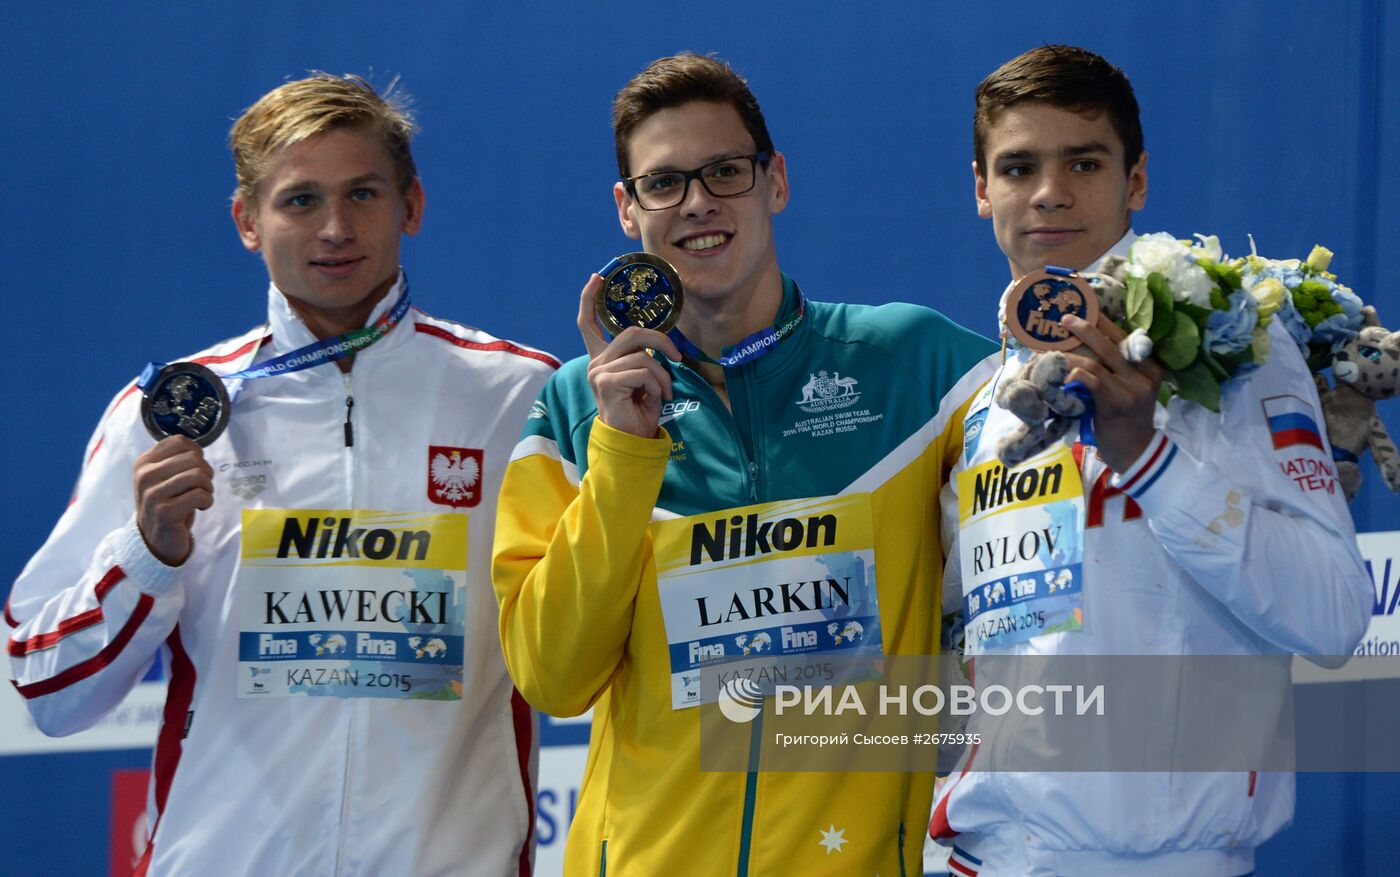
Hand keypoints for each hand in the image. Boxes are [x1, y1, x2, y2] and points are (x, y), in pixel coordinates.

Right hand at [133, 435, 213, 565]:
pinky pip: (200, 495)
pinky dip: (208, 501)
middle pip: (193, 458)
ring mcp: (153, 494)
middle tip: (201, 486)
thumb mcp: (163, 477)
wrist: (155, 539)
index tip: (194, 469)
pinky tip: (201, 507)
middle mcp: (145, 476)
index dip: (196, 453)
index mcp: (144, 462)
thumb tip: (197, 448)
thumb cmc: (167, 503)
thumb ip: (175, 459)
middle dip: (206, 472)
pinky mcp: (166, 512)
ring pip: (198, 475)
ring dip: (208, 487)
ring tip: (201, 496)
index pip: (179, 441)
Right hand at [577, 273, 681, 437]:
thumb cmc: (639, 411)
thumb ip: (644, 357)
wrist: (631, 441)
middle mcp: (596, 363)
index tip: (597, 278)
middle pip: (631, 332)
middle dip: (660, 340)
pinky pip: (643, 370)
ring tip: (665, 392)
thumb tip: (660, 345)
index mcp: (603, 359)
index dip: (590, 298)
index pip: (589, 324)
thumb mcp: (645, 379)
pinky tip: (657, 398)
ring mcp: (599, 372)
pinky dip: (658, 384)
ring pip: (642, 355)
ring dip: (662, 373)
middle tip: (676, 356)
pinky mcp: (606, 383)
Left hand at [1061, 313, 1164, 473]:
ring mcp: (1132, 389)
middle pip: (1112, 343)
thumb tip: (1086, 348)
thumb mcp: (1129, 389)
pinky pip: (1094, 382)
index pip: (1125, 337)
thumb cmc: (1127, 419)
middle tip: (1065, 318)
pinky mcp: (1117, 403)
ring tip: (1054, 351)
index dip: (1104, 322)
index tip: (1086, 308)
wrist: (1136, 451)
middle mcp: (1144, 374)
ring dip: (1073, 354)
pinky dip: (1077, 375)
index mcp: (1150, 366)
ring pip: (1098, 361)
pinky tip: (1065, 374)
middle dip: (1087, 327)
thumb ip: (1116, 370)